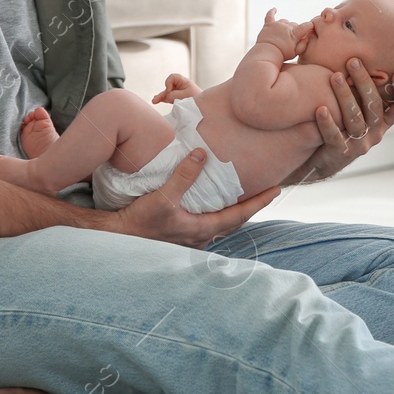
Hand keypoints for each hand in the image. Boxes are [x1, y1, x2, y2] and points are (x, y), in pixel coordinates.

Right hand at [113, 147, 276, 247]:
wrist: (116, 239)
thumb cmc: (138, 222)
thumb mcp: (162, 197)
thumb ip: (183, 176)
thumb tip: (202, 154)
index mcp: (202, 230)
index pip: (239, 215)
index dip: (259, 202)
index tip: (276, 190)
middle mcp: (200, 238)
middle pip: (234, 221)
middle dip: (250, 206)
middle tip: (265, 191)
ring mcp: (190, 239)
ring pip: (220, 224)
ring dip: (233, 210)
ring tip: (242, 195)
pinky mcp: (180, 235)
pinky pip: (207, 224)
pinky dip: (216, 212)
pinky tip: (212, 203)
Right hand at [152, 73, 198, 104]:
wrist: (203, 108)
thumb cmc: (196, 100)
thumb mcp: (185, 96)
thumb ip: (174, 95)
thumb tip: (167, 97)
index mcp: (184, 82)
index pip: (173, 77)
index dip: (169, 82)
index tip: (170, 90)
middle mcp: (181, 86)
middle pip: (169, 86)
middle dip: (163, 92)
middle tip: (156, 99)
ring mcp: (179, 93)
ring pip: (168, 93)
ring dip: (161, 96)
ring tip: (154, 101)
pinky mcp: (178, 99)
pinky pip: (169, 97)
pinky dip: (163, 99)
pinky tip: (156, 100)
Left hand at [256, 8, 310, 59]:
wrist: (266, 54)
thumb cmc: (282, 55)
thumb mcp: (295, 53)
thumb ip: (303, 45)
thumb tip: (306, 38)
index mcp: (294, 33)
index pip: (305, 26)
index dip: (309, 27)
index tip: (310, 29)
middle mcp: (286, 26)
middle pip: (294, 24)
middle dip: (295, 30)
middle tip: (291, 40)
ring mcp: (277, 24)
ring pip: (285, 21)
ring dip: (286, 26)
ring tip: (283, 35)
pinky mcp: (268, 24)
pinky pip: (270, 15)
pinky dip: (272, 12)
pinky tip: (274, 9)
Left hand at [283, 60, 393, 184]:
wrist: (320, 158)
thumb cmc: (339, 122)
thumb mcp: (356, 108)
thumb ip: (361, 89)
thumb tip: (358, 52)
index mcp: (382, 120)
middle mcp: (375, 132)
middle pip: (375, 106)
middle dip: (364, 81)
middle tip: (353, 61)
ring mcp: (359, 144)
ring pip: (355, 118)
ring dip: (345, 96)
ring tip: (334, 77)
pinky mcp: (340, 153)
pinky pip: (335, 136)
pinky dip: (328, 122)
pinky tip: (320, 109)